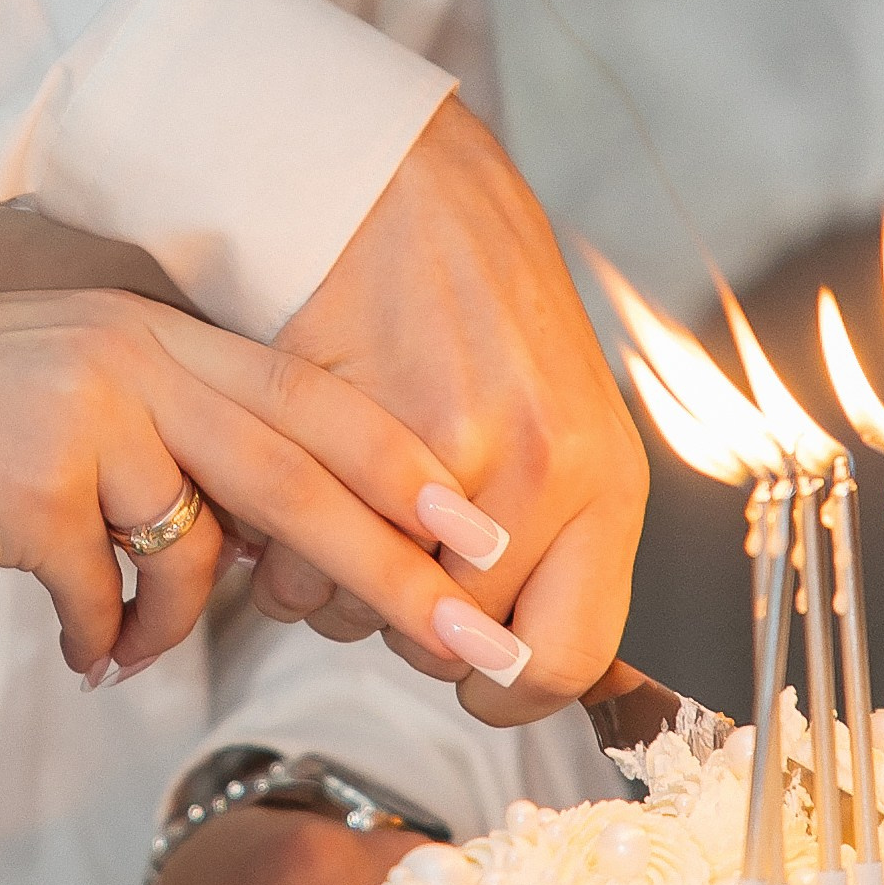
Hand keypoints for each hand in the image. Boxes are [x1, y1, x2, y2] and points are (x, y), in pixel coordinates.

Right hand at [0, 288, 512, 682]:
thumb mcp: (67, 403)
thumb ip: (166, 451)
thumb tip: (254, 556)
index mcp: (156, 334)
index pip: (314, 404)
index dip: (408, 471)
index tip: (486, 536)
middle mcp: (133, 359)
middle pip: (301, 480)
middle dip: (399, 574)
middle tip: (473, 645)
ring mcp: (80, 419)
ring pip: (196, 557)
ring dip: (172, 625)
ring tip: (120, 647)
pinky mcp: (23, 489)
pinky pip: (105, 601)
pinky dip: (98, 641)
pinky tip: (72, 651)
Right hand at [256, 98, 649, 725]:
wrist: (398, 192)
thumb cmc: (475, 316)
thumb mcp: (558, 429)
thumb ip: (555, 545)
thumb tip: (517, 671)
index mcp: (604, 486)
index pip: (565, 663)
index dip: (505, 692)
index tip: (466, 674)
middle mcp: (544, 476)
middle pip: (450, 648)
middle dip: (404, 624)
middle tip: (386, 554)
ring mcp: (455, 454)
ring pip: (367, 613)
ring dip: (335, 588)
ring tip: (340, 513)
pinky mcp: (364, 431)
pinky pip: (302, 563)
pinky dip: (278, 554)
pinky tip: (297, 495)